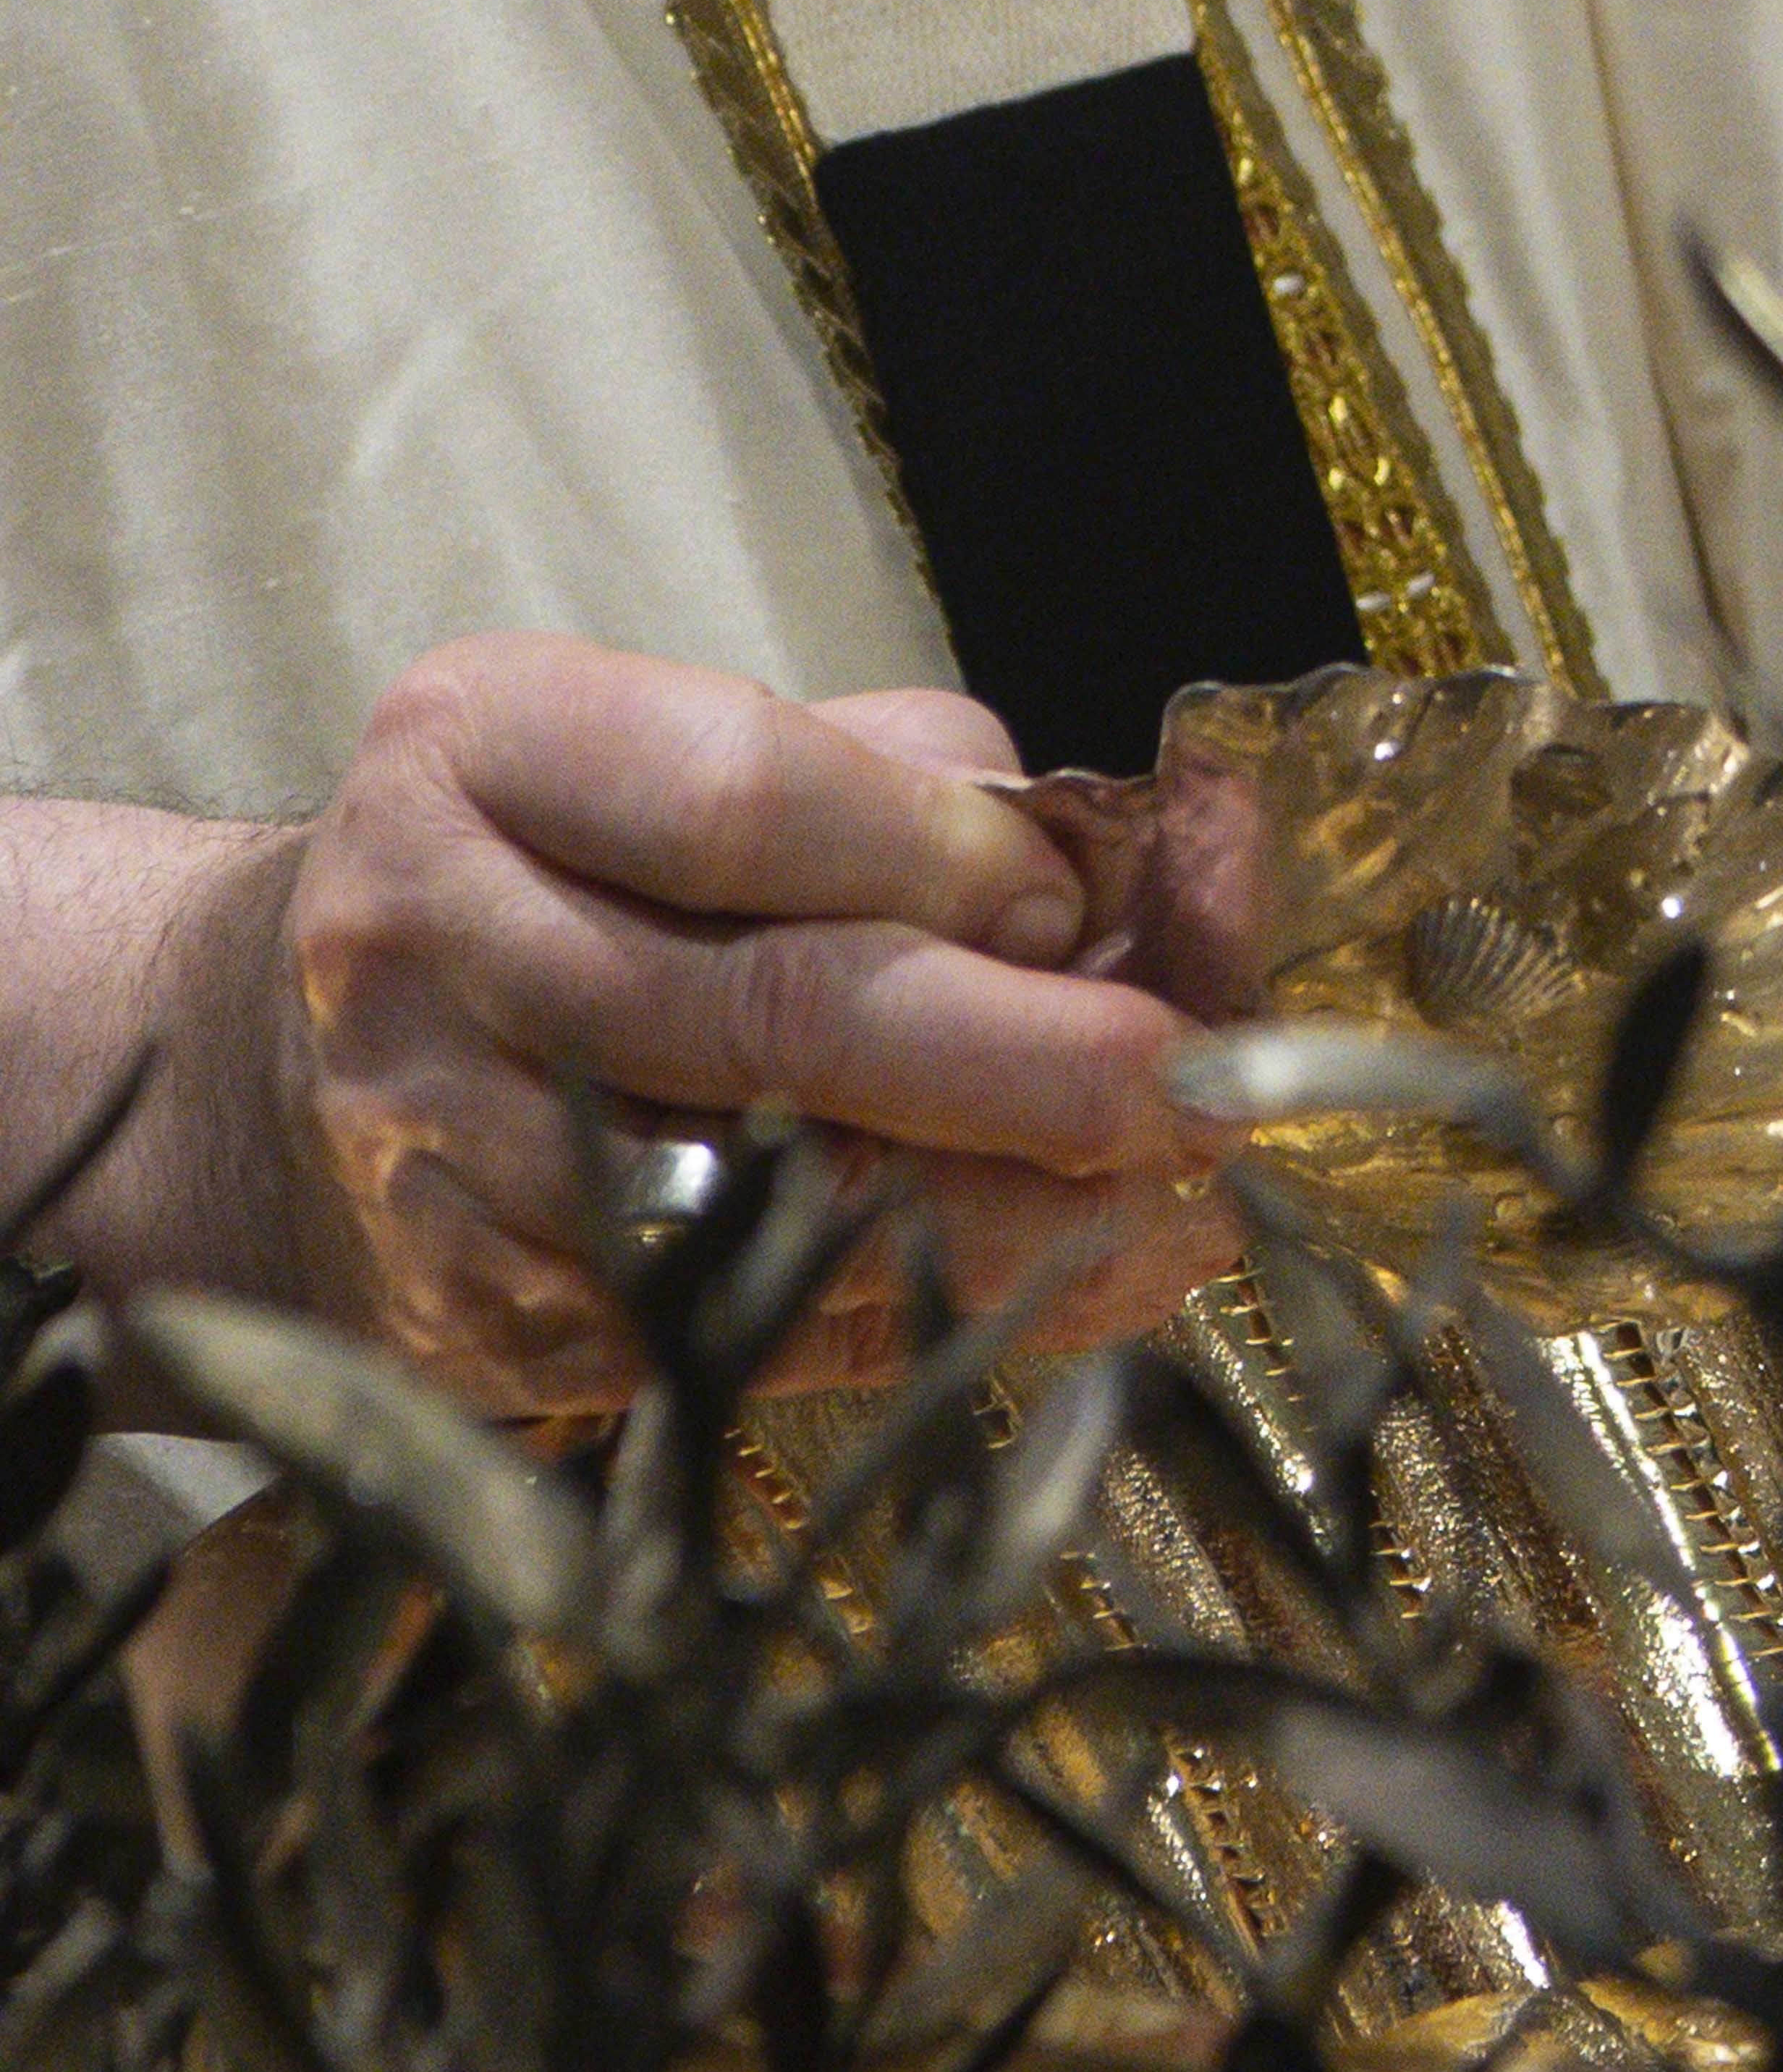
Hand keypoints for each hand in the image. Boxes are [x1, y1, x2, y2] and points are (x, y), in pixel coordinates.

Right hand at [260, 637, 1234, 1410]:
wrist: (297, 1055)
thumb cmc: (587, 876)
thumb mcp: (700, 756)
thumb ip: (913, 789)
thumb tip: (1130, 890)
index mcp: (490, 746)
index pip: (743, 799)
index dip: (938, 858)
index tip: (1072, 907)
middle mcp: (434, 935)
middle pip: (769, 1012)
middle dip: (1019, 1060)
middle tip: (1196, 1084)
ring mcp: (440, 1142)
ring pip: (768, 1200)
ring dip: (1009, 1213)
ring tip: (1184, 1198)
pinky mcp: (482, 1310)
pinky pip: (744, 1325)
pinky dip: (934, 1312)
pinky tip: (1083, 1281)